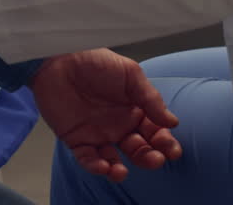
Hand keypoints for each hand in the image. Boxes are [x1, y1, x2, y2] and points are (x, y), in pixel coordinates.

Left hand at [30, 49, 181, 182]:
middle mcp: (118, 125)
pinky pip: (87, 159)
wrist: (60, 59)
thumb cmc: (96, 62)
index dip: (165, 142)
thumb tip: (172, 122)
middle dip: (149, 158)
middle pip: (138, 150)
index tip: (172, 150)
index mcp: (134, 110)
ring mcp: (98, 134)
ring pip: (113, 159)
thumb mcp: (130, 74)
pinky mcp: (76, 139)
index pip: (154, 132)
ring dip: (119, 170)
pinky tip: (104, 166)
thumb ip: (151, 99)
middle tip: (156, 159)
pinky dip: (96, 166)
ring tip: (122, 172)